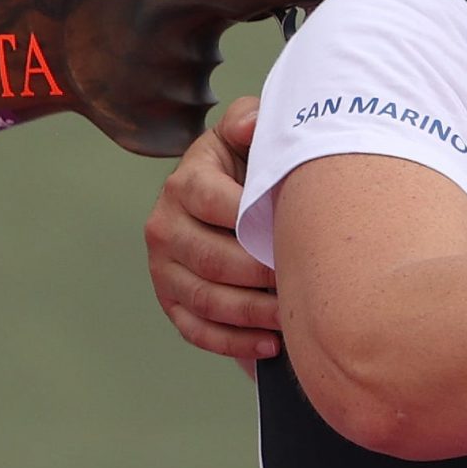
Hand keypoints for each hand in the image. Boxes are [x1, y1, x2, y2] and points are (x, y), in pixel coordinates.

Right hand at [145, 94, 280, 360]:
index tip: (290, 232)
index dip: (250, 219)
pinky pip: (197, 331)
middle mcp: (165, 226)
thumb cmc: (255, 170)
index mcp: (185, 184)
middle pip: (209, 258)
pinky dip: (234, 342)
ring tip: (292, 318)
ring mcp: (165, 269)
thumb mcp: (252, 137)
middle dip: (258, 275)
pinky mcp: (173, 302)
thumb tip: (248, 126)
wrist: (241, 207)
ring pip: (205, 299)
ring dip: (252, 313)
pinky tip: (271, 345)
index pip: (210, 201)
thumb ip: (249, 122)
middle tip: (301, 282)